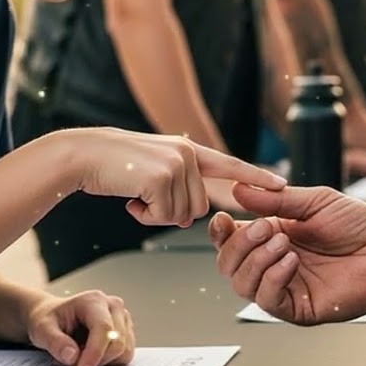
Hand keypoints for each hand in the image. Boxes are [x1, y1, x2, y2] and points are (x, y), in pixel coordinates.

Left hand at [26, 290, 135, 365]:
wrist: (53, 316)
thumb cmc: (49, 319)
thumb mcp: (42, 329)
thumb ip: (55, 342)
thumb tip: (72, 357)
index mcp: (93, 300)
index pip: (103, 328)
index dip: (95, 353)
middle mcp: (113, 306)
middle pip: (117, 342)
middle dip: (96, 360)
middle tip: (71, 363)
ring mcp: (122, 317)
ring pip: (124, 350)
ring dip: (102, 361)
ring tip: (80, 355)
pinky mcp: (125, 330)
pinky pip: (125, 353)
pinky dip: (108, 361)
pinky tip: (90, 354)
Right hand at [41, 127, 286, 227]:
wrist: (83, 155)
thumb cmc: (113, 166)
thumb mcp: (153, 168)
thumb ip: (179, 184)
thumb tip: (190, 216)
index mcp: (188, 149)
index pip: (230, 165)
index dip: (256, 177)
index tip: (283, 184)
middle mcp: (188, 153)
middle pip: (198, 207)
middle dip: (170, 213)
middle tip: (144, 197)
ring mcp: (177, 164)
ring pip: (182, 215)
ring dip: (156, 215)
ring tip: (136, 194)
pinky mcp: (163, 177)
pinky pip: (164, 216)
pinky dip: (145, 216)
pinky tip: (130, 199)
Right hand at [209, 184, 365, 324]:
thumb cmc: (359, 225)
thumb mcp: (314, 202)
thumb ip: (276, 200)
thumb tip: (238, 189)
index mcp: (274, 236)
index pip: (232, 239)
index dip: (221, 232)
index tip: (222, 218)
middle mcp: (274, 264)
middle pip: (229, 264)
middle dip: (239, 245)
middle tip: (264, 228)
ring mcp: (284, 287)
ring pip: (242, 284)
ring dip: (256, 260)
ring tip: (284, 243)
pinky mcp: (298, 308)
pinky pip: (266, 300)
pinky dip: (271, 278)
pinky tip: (290, 261)